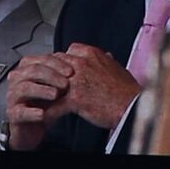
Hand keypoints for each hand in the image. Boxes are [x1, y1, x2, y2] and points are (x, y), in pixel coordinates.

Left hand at [5, 44, 138, 147]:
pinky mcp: (74, 98)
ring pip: (50, 83)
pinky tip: (44, 117)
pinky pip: (54, 105)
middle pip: (55, 65)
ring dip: (43, 92)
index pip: (68, 51)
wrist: (131, 107)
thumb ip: (107, 61)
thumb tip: (107, 57)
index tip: (60, 69)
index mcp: (91, 54)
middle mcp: (81, 64)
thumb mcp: (118, 68)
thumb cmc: (127, 90)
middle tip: (45, 84)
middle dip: (50, 75)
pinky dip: (48, 112)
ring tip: (38, 101)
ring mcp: (76, 81)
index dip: (62, 61)